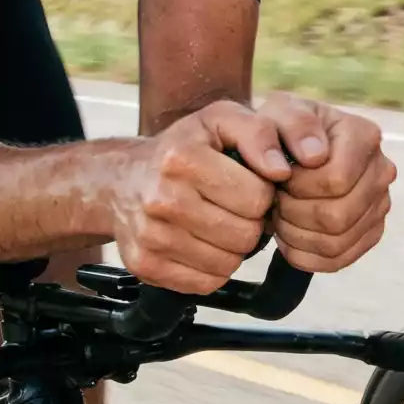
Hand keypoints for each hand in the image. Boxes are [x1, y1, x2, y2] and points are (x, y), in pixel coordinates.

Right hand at [108, 102, 282, 293]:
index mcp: (181, 158)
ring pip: (228, 264)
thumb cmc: (182, 149)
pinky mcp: (146, 266)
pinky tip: (200, 243)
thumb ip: (259, 132)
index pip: (257, 198)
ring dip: (232, 247)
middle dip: (249, 222)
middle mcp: (161, 199)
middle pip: (245, 235)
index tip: (246, 184)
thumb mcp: (220, 120)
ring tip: (217, 224)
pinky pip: (206, 283)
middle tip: (232, 207)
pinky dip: (211, 268)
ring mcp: (151, 237)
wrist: (122, 180)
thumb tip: (281, 170)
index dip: (261, 192)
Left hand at [252, 92, 397, 271]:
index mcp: (364, 136)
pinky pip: (337, 261)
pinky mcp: (370, 233)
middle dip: (294, 213)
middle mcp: (381, 171)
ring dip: (296, 235)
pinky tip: (289, 234)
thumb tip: (314, 156)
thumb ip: (292, 124)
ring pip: (335, 242)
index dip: (297, 186)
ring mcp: (379, 205)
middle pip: (336, 216)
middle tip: (276, 199)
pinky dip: (304, 254)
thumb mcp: (279, 112)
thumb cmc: (283, 131)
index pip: (335, 180)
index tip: (279, 176)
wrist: (288, 150)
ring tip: (280, 215)